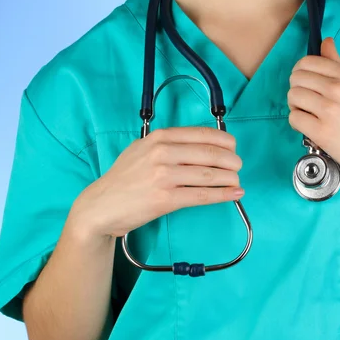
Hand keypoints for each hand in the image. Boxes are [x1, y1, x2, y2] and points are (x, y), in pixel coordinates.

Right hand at [71, 127, 244, 237]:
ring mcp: (164, 176)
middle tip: (238, 166)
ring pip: (209, 174)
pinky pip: (202, 195)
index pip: (202, 134)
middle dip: (231, 160)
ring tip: (237, 180)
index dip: (224, 140)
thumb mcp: (141, 150)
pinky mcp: (166, 199)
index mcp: (159, 137)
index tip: (233, 147)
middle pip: (210, 153)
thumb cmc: (123, 178)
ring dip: (230, 178)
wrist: (101, 206)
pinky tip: (234, 194)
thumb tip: (201, 145)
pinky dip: (223, 194)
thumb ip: (167, 144)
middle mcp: (162, 153)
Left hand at [287, 37, 339, 191]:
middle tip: (307, 103)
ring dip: (296, 106)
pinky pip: (294, 118)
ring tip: (309, 115)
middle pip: (295, 79)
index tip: (306, 85)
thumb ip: (339, 64)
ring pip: (292, 97)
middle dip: (297, 90)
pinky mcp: (321, 132)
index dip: (301, 73)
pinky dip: (298, 123)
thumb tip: (326, 41)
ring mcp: (329, 110)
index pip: (307, 62)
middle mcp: (337, 89)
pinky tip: (309, 128)